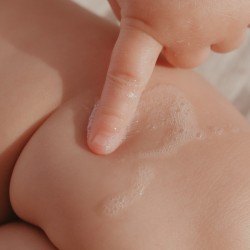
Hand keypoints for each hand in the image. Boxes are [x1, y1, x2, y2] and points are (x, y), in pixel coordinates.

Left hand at [87, 0, 249, 154]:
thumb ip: (128, 9)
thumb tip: (136, 28)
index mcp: (150, 21)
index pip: (124, 81)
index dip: (111, 115)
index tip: (101, 146)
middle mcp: (192, 31)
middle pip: (179, 61)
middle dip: (174, 44)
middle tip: (170, 11)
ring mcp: (229, 22)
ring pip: (208, 43)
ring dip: (199, 27)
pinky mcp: (249, 12)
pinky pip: (232, 25)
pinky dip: (222, 13)